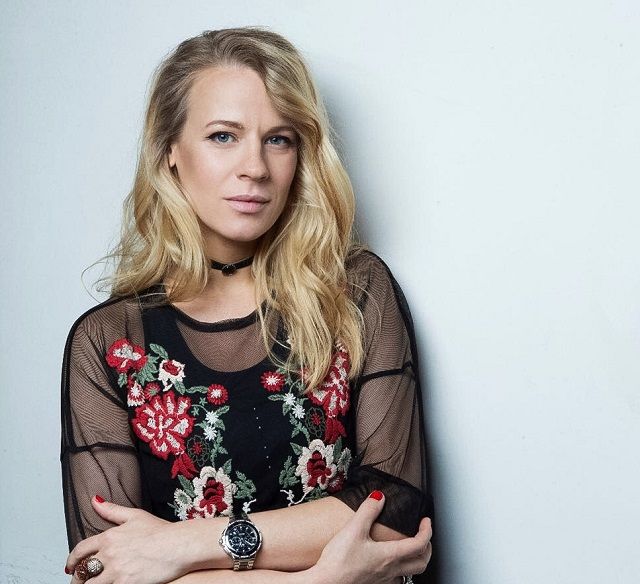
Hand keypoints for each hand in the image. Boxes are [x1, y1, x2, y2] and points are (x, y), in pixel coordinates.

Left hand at [65, 496, 184, 583]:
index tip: (70, 567)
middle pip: (82, 571)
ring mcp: (116, 570)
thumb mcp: (135, 515)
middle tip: (78, 581)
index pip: (81, 550)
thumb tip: (95, 500)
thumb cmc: (161, 531)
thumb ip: (112, 510)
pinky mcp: (125, 583)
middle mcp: (109, 554)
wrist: (178, 546)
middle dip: (77, 578)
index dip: (72, 560)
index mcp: (109, 537)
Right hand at [307, 491, 431, 583]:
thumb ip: (368, 510)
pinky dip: (398, 571)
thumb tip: (379, 497)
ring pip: (408, 574)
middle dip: (427, 548)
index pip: (419, 544)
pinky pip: (394, 581)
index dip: (427, 530)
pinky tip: (388, 566)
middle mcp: (390, 570)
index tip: (426, 521)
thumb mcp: (353, 529)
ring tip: (408, 550)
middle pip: (421, 563)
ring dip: (413, 561)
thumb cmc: (338, 562)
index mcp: (389, 555)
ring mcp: (382, 581)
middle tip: (424, 536)